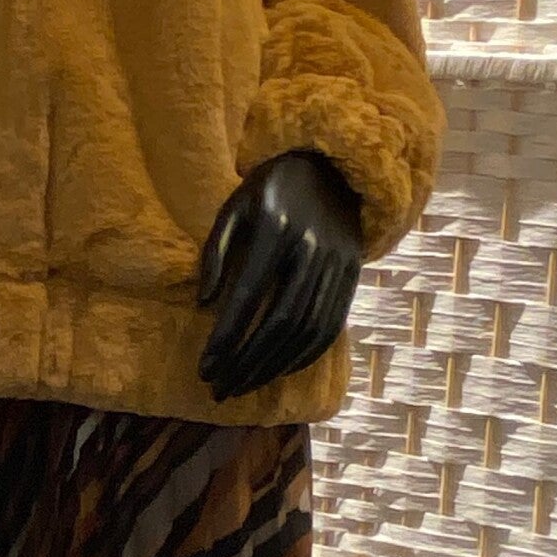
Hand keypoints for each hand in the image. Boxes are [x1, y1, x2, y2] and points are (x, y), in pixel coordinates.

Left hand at [196, 150, 362, 403]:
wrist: (333, 167)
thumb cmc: (270, 189)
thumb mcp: (235, 205)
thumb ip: (215, 251)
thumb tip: (204, 304)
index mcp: (275, 226)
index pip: (248, 295)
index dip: (226, 337)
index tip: (205, 368)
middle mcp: (311, 247)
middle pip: (280, 322)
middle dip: (247, 362)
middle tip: (220, 390)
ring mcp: (336, 263)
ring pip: (307, 330)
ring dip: (273, 367)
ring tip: (242, 387)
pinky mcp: (353, 275)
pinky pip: (330, 327)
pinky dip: (303, 356)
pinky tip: (276, 371)